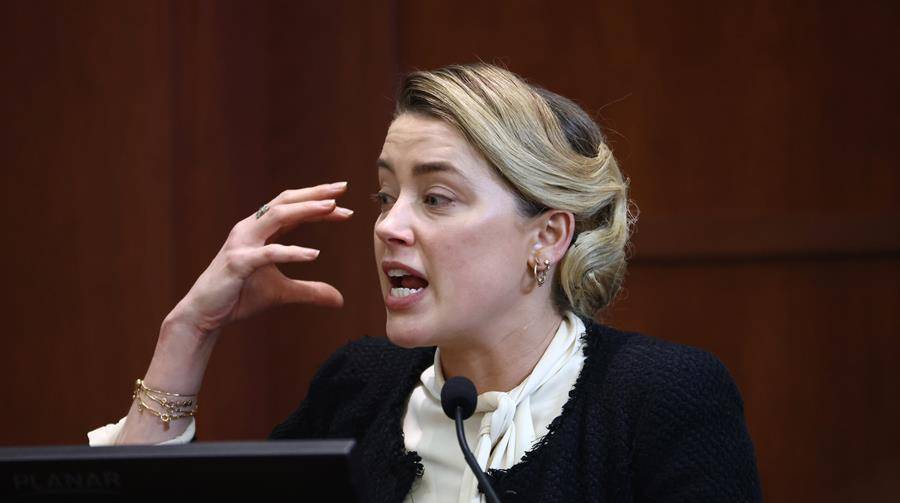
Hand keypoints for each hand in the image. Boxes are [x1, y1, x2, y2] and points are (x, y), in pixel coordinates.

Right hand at [168, 181, 352, 336]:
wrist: (204, 313)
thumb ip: (310, 292)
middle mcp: (249, 229)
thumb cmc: (239, 296)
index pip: (291, 207)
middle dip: (315, 193)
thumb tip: (340, 300)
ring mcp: (242, 244)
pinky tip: (314, 255)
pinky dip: (291, 252)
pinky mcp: (238, 263)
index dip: (316, 200)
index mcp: (259, 230)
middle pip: (285, 202)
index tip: (344, 200)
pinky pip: (268, 253)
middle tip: (343, 188)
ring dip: (306, 210)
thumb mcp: (282, 293)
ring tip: (331, 208)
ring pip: (277, 217)